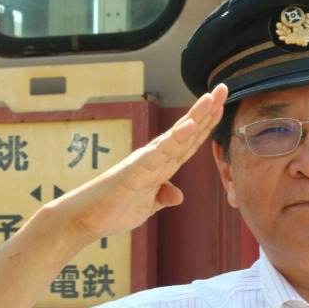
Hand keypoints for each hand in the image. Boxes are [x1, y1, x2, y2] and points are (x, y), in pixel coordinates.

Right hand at [54, 84, 226, 241]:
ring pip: (177, 135)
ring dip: (196, 116)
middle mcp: (156, 158)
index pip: (190, 142)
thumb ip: (163, 198)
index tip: (221, 106)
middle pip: (187, 132)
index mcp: (162, 166)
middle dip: (206, 111)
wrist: (86, 219)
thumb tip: (178, 195)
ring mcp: (147, 160)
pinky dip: (176, 137)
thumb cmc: (113, 210)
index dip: (207, 125)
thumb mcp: (148, 207)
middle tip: (222, 88)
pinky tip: (191, 124)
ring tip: (211, 97)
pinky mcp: (137, 168)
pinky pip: (161, 151)